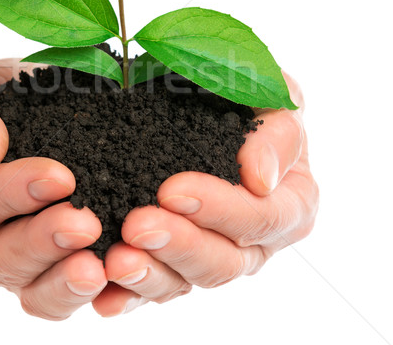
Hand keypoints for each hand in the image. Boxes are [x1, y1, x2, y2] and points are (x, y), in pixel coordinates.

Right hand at [0, 61, 105, 320]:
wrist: (31, 113)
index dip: (6, 195)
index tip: (58, 176)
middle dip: (41, 240)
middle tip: (85, 221)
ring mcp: (2, 268)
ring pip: (27, 290)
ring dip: (63, 278)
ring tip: (99, 263)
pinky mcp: (41, 277)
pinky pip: (56, 300)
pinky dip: (82, 293)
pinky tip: (110, 274)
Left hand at [93, 73, 317, 315]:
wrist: (211, 104)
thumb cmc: (248, 96)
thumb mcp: (274, 96)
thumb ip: (278, 132)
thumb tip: (261, 179)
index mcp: (290, 203)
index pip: (263, 217)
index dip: (221, 209)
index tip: (173, 190)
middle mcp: (253, 241)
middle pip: (224, 262)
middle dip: (179, 244)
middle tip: (136, 225)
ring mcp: (210, 255)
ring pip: (186, 282)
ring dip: (150, 275)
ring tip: (115, 260)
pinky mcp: (172, 263)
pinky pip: (153, 289)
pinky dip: (127, 296)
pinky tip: (102, 298)